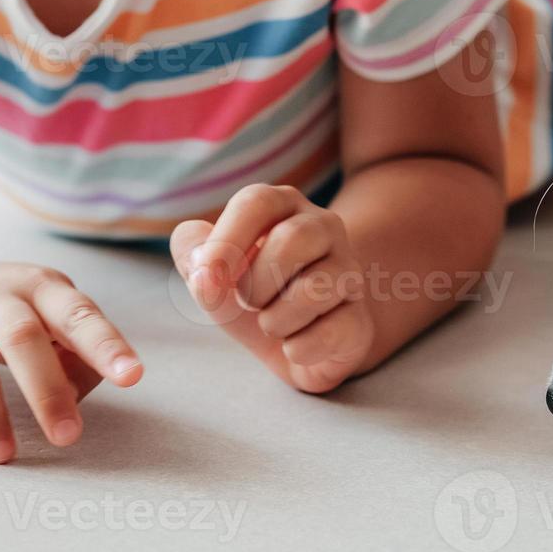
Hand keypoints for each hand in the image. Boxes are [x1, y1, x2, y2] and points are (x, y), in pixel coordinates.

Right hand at [0, 257, 142, 463]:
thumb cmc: (14, 313)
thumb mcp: (53, 320)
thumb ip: (75, 358)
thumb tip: (71, 399)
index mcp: (43, 287)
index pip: (78, 314)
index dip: (106, 345)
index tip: (132, 377)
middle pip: (21, 335)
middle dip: (46, 391)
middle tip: (66, 437)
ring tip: (5, 454)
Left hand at [171, 184, 375, 393]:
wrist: (296, 340)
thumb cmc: (253, 293)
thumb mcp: (212, 272)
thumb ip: (193, 254)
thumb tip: (204, 267)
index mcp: (283, 207)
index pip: (257, 203)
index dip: (226, 242)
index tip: (206, 280)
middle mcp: (324, 229)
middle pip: (293, 239)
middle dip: (255, 283)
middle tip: (247, 302)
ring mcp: (349, 272)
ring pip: (315, 289)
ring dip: (275, 320)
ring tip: (271, 324)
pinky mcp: (360, 318)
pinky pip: (333, 332)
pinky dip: (300, 348)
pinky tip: (296, 346)